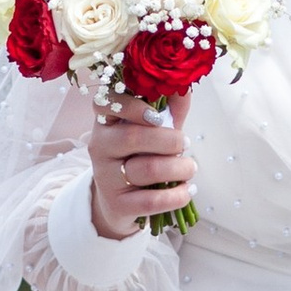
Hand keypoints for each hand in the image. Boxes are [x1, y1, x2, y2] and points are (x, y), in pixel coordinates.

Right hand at [86, 94, 195, 239]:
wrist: (120, 201)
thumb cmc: (141, 156)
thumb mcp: (154, 130)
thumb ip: (169, 108)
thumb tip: (185, 86)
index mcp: (106, 122)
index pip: (105, 103)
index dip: (133, 106)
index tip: (157, 115)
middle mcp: (100, 147)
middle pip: (133, 137)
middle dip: (169, 140)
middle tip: (185, 143)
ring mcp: (106, 177)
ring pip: (147, 169)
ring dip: (179, 167)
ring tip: (190, 168)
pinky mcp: (118, 204)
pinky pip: (152, 200)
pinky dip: (177, 195)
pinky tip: (188, 190)